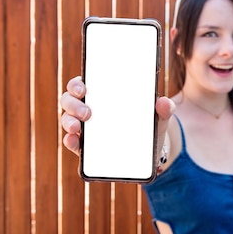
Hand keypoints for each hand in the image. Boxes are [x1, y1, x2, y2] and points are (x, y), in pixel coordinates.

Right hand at [60, 76, 176, 155]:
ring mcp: (84, 127)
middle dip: (73, 104)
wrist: (148, 150)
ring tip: (78, 128)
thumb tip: (164, 103)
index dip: (77, 84)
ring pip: (67, 119)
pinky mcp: (84, 145)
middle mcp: (88, 107)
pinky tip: (74, 141)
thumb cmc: (148, 124)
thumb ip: (164, 109)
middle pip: (69, 100)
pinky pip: (71, 141)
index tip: (83, 89)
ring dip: (69, 122)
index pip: (82, 83)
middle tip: (88, 113)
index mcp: (102, 94)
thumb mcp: (158, 116)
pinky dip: (69, 141)